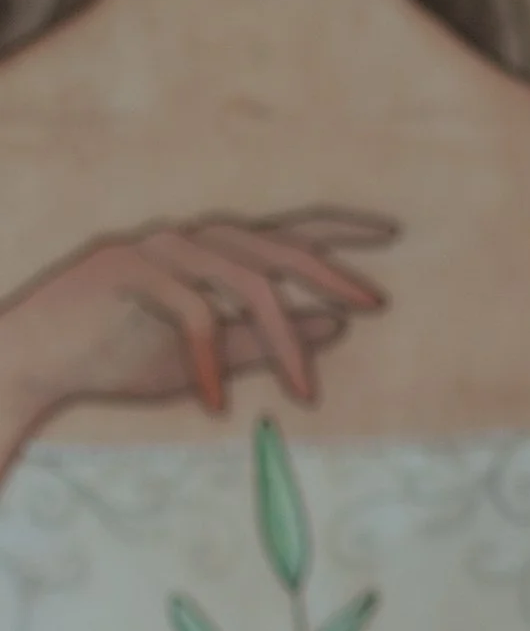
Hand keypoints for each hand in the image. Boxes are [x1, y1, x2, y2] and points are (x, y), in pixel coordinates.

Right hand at [0, 209, 393, 450]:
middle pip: (274, 246)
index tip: (391, 233)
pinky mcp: (126, 267)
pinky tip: (214, 403)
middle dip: (329, 274)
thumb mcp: (207, 359)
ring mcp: (156, 247)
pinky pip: (192, 312)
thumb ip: (267, 342)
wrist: (30, 364)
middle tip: (374, 304)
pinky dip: (210, 360)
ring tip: (305, 392)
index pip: (284, 230)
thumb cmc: (117, 360)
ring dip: (281, 338)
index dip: (337, 227)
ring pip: (243, 280)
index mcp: (208, 254)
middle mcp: (187, 238)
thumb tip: (337, 327)